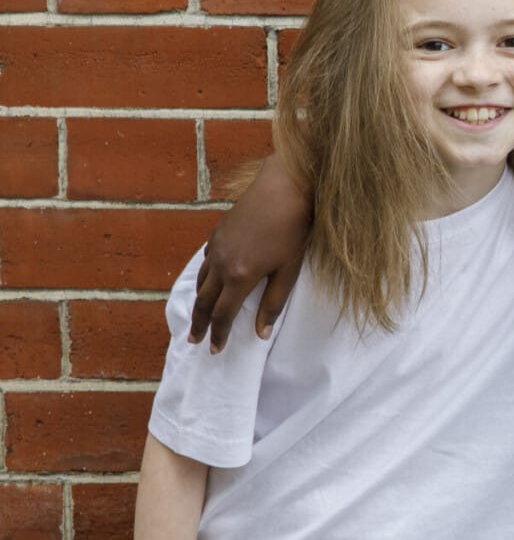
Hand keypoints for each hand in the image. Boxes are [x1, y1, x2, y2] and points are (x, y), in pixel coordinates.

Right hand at [189, 155, 311, 351]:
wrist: (283, 189)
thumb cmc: (293, 231)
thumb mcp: (289, 271)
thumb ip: (274, 303)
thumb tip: (262, 334)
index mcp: (240, 276)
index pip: (223, 315)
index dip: (219, 334)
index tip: (216, 350)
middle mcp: (221, 264)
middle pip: (203, 301)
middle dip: (199, 324)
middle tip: (194, 341)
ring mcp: (216, 248)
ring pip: (200, 282)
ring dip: (197, 302)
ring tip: (198, 317)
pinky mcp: (216, 235)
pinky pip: (205, 264)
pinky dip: (203, 280)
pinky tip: (210, 284)